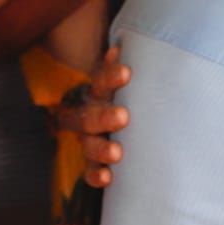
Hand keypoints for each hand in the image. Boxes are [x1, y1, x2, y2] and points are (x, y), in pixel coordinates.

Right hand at [68, 46, 131, 187]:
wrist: (124, 122)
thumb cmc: (135, 97)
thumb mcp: (134, 83)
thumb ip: (135, 69)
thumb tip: (132, 46)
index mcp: (99, 93)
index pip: (100, 82)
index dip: (110, 76)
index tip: (127, 73)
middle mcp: (90, 115)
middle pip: (89, 116)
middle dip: (104, 116)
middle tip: (123, 117)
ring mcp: (90, 140)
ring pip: (88, 145)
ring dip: (101, 149)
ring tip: (117, 153)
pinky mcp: (94, 163)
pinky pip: (89, 171)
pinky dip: (96, 175)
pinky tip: (106, 178)